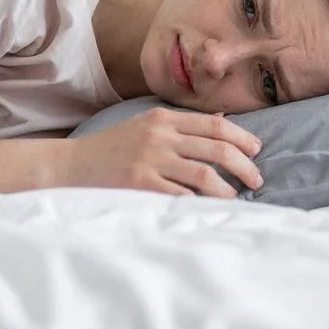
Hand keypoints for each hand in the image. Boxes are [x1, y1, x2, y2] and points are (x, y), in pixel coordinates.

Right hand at [60, 108, 263, 197]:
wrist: (71, 165)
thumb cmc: (111, 148)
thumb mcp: (145, 126)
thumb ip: (180, 126)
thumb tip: (221, 123)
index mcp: (163, 119)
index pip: (215, 126)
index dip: (242, 138)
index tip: (257, 151)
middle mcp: (160, 136)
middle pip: (217, 148)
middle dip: (244, 165)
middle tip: (256, 180)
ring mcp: (150, 160)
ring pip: (205, 173)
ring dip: (227, 188)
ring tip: (236, 197)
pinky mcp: (140, 184)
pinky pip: (181, 195)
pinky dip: (200, 203)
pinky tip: (208, 209)